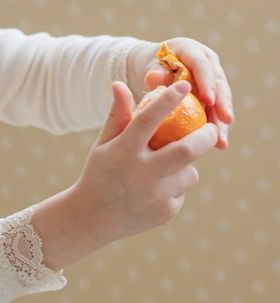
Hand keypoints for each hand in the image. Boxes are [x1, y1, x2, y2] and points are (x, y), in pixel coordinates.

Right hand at [73, 80, 218, 244]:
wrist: (92, 219)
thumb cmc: (100, 173)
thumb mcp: (103, 144)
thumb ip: (117, 116)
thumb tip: (120, 83)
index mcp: (123, 152)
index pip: (148, 119)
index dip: (168, 100)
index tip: (184, 85)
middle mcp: (141, 173)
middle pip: (187, 151)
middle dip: (205, 136)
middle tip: (211, 129)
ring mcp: (155, 195)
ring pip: (189, 172)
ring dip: (186, 166)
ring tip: (166, 169)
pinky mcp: (167, 211)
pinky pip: (183, 191)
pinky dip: (176, 186)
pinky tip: (155, 192)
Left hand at [132, 37, 233, 149]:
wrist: (156, 67)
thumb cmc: (151, 66)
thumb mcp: (150, 67)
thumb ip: (154, 72)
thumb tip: (154, 78)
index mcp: (192, 50)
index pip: (202, 65)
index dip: (207, 82)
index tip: (208, 100)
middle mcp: (207, 62)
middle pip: (218, 83)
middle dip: (222, 103)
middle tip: (225, 121)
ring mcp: (213, 77)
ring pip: (221, 99)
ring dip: (222, 120)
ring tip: (221, 141)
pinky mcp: (214, 93)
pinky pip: (217, 110)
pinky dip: (217, 126)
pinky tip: (219, 144)